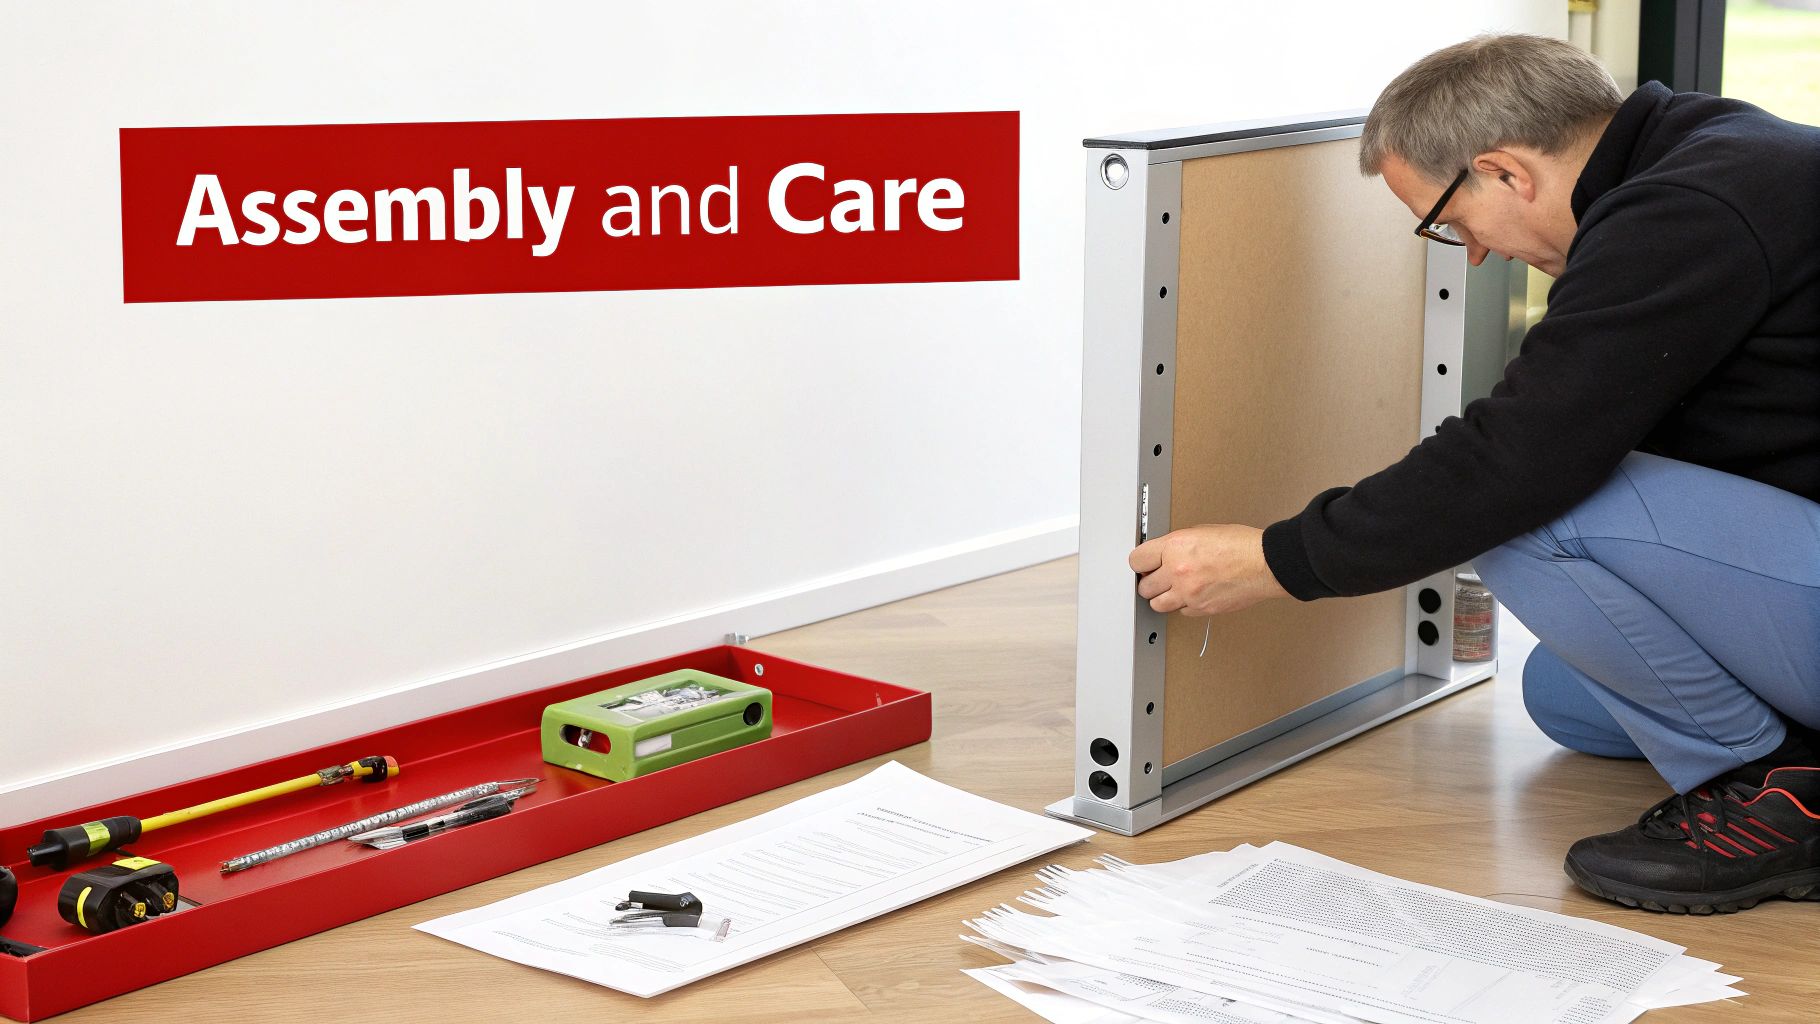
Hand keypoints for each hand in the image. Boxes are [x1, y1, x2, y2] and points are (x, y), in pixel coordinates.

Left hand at [1128, 524, 1288, 616]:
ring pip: (1157, 605)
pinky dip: (1184, 605)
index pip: (1137, 560)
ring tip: (1172, 589)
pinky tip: (1193, 595)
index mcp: (1175, 547)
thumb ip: (1178, 545)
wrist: (1265, 563)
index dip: (1140, 563)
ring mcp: (1189, 593)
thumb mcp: (1202, 532)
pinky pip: (1181, 612)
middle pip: (1144, 587)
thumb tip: (1164, 554)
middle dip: (1150, 582)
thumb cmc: (1241, 545)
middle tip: (1158, 578)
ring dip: (1162, 597)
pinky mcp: (1201, 608)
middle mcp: (1178, 571)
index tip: (1143, 564)